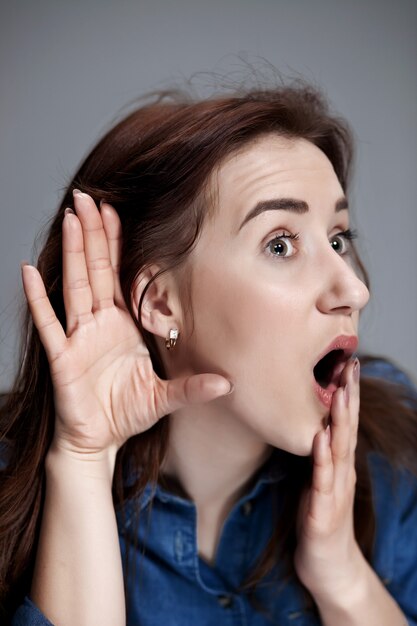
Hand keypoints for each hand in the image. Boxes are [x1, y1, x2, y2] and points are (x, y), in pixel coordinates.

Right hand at [21, 191, 231, 456]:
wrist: (98, 440)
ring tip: (72, 218)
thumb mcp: (164, 398)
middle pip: (96, 270)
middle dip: (94, 233)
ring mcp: (79, 337)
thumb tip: (229, 384)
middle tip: (89, 196)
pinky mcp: (63, 356)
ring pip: (76, 285)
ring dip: (74, 252)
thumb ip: (192, 388)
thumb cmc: (126, 413)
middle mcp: (99, 324)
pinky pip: (50, 323)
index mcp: (122, 325)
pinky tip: (30, 273)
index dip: (117, 244)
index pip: (119, 276)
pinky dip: (39, 298)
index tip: (117, 212)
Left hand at [294, 358, 361, 599]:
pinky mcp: (322, 514)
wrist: (330, 570)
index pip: (344, 423)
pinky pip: (322, 483)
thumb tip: (308, 425)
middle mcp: (341, 474)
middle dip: (348, 396)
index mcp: (338, 466)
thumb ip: (318, 456)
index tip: (346, 363)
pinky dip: (322, 459)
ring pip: (338, 450)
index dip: (347, 394)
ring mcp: (334, 493)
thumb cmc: (320, 521)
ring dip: (339, 420)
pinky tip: (320, 438)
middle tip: (350, 364)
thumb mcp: (318, 482)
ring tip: (339, 391)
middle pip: (346, 429)